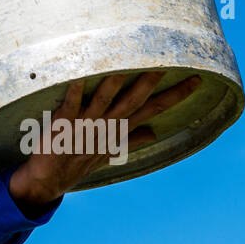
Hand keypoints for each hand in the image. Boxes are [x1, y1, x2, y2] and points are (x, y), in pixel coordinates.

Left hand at [7, 71, 203, 214]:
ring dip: (114, 83)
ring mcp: (85, 126)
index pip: (152, 110)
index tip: (196, 80)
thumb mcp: (109, 152)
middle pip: (134, 102)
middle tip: (168, 64)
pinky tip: (77, 74)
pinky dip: (73, 91)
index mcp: (118, 131)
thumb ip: (131, 140)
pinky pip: (70, 104)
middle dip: (151, 84)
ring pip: (104, 101)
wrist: (48, 180)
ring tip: (126, 64)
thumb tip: (155, 132)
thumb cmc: (78, 161)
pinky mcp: (63, 124)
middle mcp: (106, 127)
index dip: (175, 96)